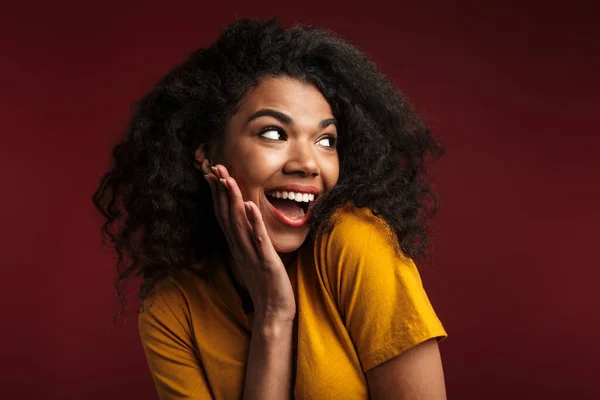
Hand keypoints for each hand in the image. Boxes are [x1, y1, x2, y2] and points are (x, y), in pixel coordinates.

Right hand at [204, 164, 295, 322]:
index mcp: (238, 246)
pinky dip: (253, 223)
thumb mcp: (254, 259)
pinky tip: (249, 207)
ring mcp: (252, 254)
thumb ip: (248, 242)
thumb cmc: (265, 285)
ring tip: (228, 180)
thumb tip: (246, 226)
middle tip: (214, 167)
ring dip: (233, 201)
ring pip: (239, 223)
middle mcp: (241, 248)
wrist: (273, 313)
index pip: (224, 215)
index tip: (212, 173)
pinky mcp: (266, 262)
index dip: (218, 194)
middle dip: (221, 190)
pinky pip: (258, 239)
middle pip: (227, 214)